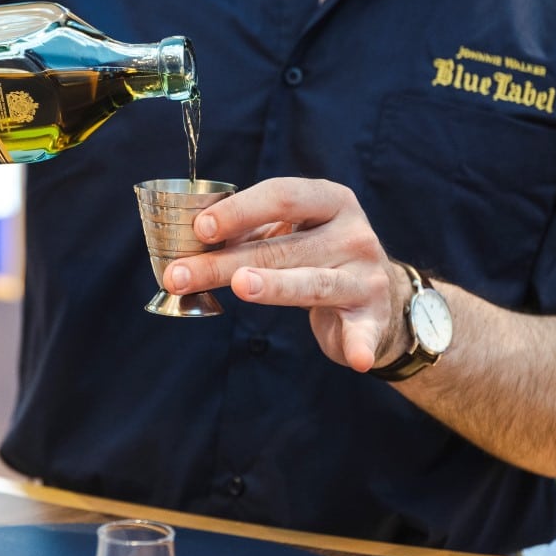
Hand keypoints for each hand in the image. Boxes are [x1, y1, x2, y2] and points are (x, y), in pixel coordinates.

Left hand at [164, 177, 409, 372]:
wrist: (375, 290)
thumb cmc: (315, 252)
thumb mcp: (288, 231)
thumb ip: (246, 231)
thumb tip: (188, 242)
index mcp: (329, 200)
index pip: (282, 196)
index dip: (239, 210)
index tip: (200, 228)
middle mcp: (352, 233)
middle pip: (282, 247)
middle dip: (225, 262)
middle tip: (180, 275)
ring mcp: (365, 275)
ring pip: (312, 281)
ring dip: (274, 285)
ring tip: (241, 286)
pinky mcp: (372, 315)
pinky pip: (364, 332)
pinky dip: (361, 345)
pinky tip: (356, 359)